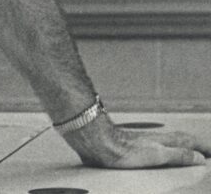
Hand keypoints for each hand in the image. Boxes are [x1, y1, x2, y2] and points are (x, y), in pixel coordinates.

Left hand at [64, 114, 209, 167]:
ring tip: (190, 149)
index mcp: (165, 142)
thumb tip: (199, 158)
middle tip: (206, 151)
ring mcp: (145, 140)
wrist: (97, 141)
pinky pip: (158, 143)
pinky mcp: (133, 143)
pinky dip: (168, 146)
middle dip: (196, 145)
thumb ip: (178, 156)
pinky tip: (161, 149)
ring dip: (183, 144)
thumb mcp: (156, 156)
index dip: (203, 147)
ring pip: (170, 140)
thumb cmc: (122, 149)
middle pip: (182, 140)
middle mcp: (156, 138)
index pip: (190, 143)